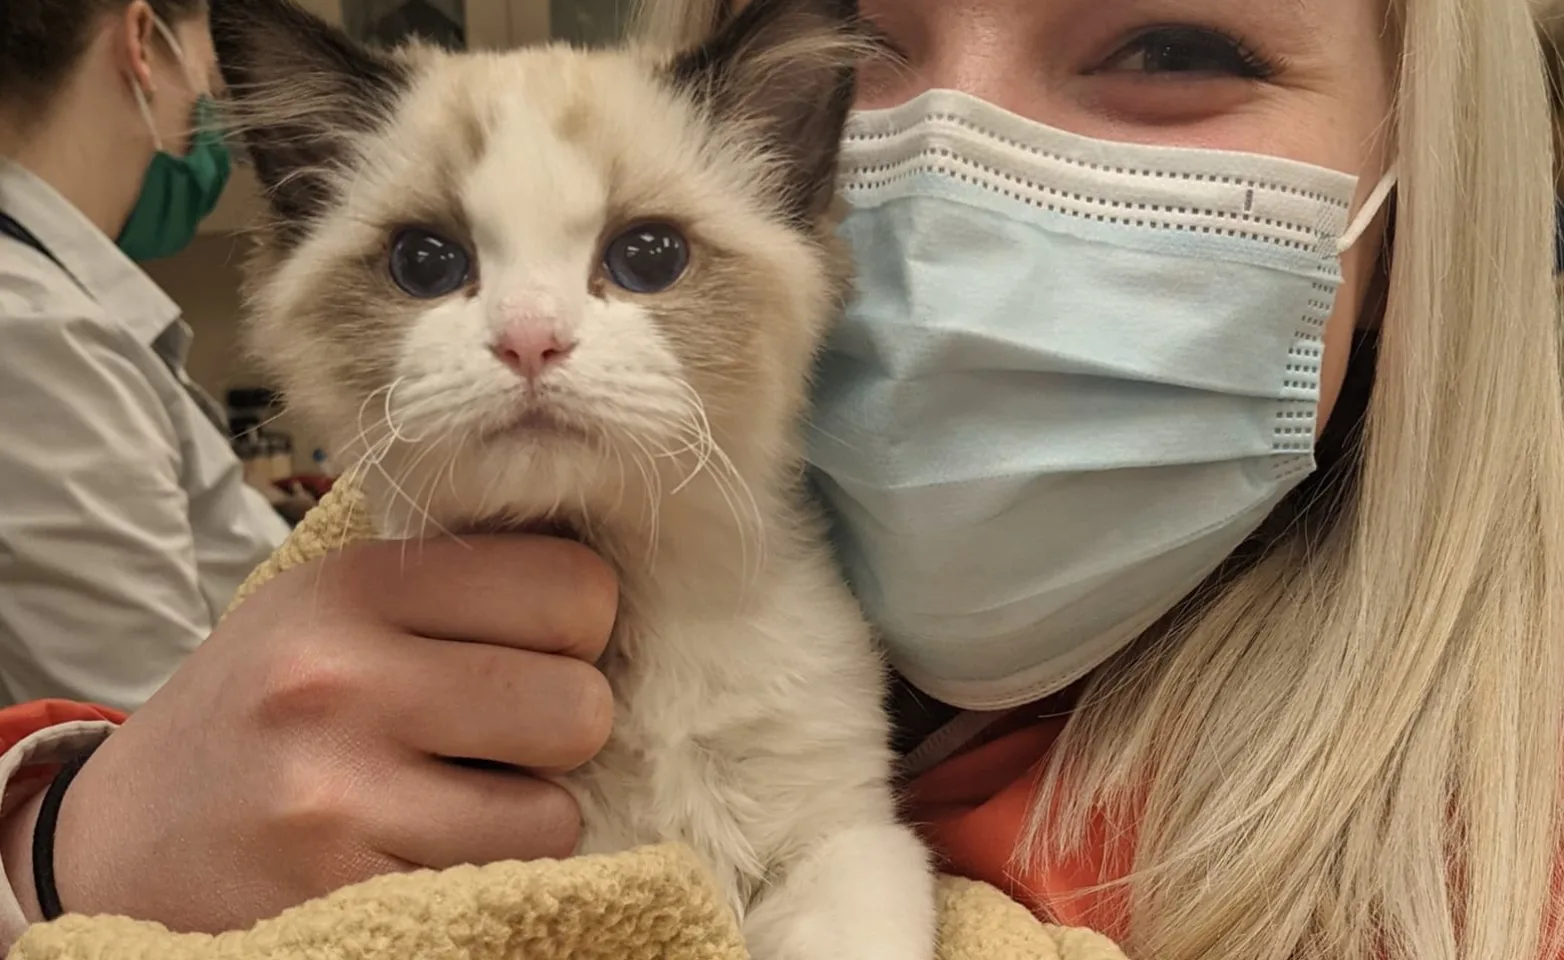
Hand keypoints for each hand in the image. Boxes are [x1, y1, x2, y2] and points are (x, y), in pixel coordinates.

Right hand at [1, 536, 616, 933]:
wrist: (123, 842)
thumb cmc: (262, 710)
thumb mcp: (332, 608)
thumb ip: (455, 586)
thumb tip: (611, 587)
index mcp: (353, 586)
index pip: (575, 588)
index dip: (579, 629)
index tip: (537, 650)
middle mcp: (339, 681)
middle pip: (582, 706)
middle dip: (563, 728)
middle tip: (503, 737)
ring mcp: (333, 798)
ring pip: (556, 815)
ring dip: (530, 817)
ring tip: (454, 800)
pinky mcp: (340, 896)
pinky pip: (504, 887)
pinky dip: (490, 877)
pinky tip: (425, 852)